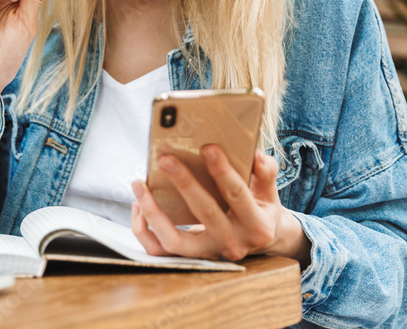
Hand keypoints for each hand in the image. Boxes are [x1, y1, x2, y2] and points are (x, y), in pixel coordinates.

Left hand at [130, 147, 310, 266]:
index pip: (237, 195)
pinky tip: (138, 204)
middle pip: (204, 214)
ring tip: (139, 185)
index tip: (208, 148)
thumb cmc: (260, 209)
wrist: (261, 242)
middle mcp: (232, 243)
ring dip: (153, 212)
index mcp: (256, 225)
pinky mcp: (189, 257)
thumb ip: (265, 173)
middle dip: (184, 183)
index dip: (223, 172)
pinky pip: (159, 249)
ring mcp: (208, 253)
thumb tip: (255, 155)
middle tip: (166, 159)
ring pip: (174, 241)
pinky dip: (144, 230)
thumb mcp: (269, 192)